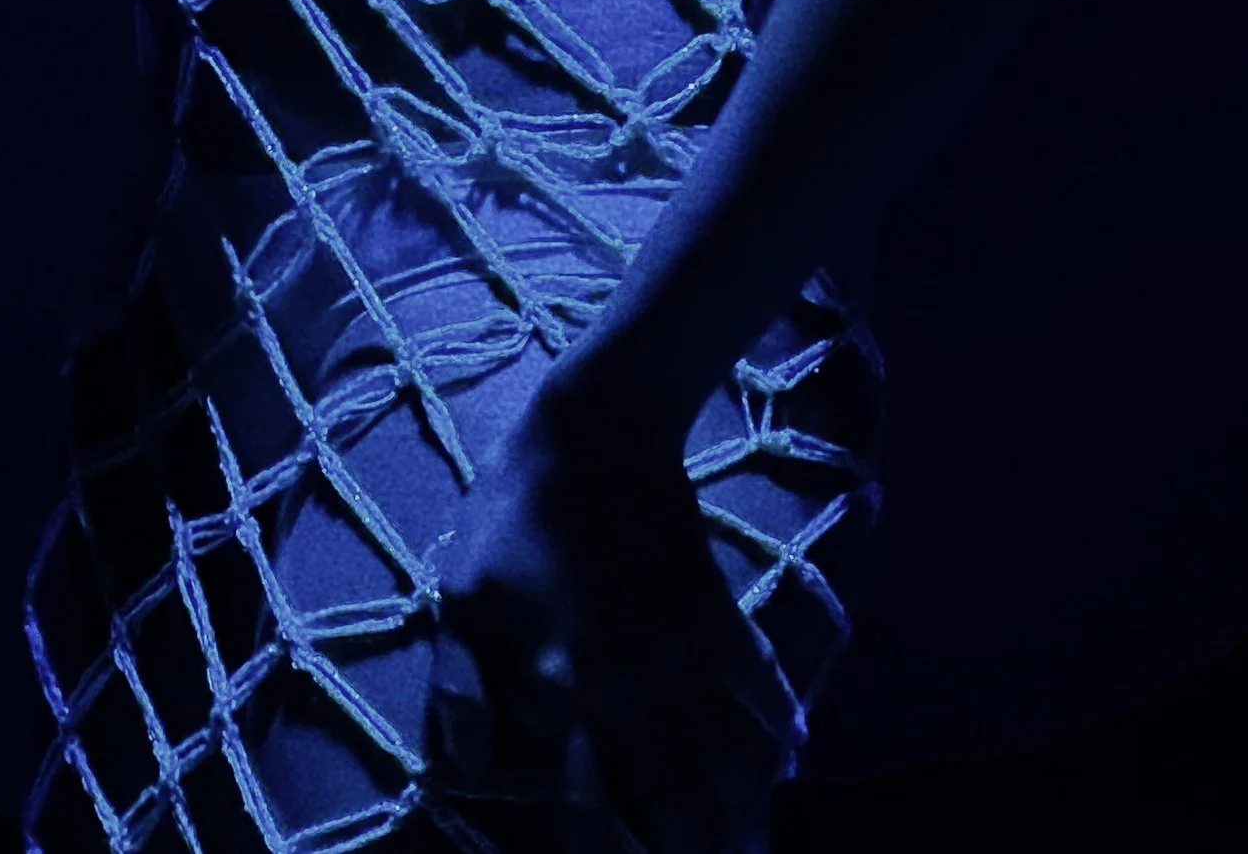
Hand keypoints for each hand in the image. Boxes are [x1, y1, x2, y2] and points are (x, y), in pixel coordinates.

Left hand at [425, 385, 785, 849]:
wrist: (597, 434)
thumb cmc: (515, 516)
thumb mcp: (464, 596)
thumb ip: (462, 685)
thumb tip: (466, 764)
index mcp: (568, 692)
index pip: (604, 808)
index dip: (620, 849)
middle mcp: (639, 692)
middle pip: (690, 801)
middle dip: (702, 843)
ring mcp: (691, 658)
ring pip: (739, 760)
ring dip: (746, 807)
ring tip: (748, 836)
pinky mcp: (724, 620)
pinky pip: (766, 694)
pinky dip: (779, 735)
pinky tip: (785, 759)